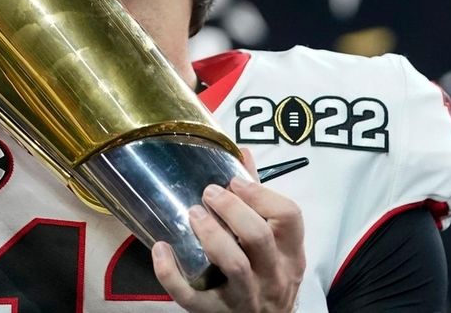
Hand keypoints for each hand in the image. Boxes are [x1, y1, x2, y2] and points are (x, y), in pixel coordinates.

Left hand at [152, 150, 305, 311]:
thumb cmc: (268, 275)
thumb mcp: (276, 244)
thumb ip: (259, 200)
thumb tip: (241, 153)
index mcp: (290, 253)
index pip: (289, 216)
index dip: (261, 193)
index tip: (234, 181)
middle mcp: (273, 276)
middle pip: (259, 237)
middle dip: (233, 209)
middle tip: (209, 192)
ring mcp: (245, 297)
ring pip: (233, 266)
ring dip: (211, 235)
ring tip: (193, 214)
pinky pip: (192, 297)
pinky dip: (172, 274)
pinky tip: (161, 249)